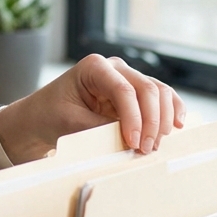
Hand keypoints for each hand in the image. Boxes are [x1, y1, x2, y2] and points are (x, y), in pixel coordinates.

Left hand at [0, 54, 185, 162]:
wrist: (40, 117)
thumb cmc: (50, 116)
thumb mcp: (71, 123)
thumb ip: (101, 128)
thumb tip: (133, 139)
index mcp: (94, 67)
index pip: (124, 90)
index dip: (134, 117)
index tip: (135, 142)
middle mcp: (114, 68)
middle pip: (147, 89)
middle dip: (152, 121)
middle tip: (147, 149)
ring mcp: (126, 78)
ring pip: (158, 93)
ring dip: (162, 119)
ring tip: (156, 144)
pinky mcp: (133, 94)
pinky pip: (160, 98)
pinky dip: (170, 110)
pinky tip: (176, 125)